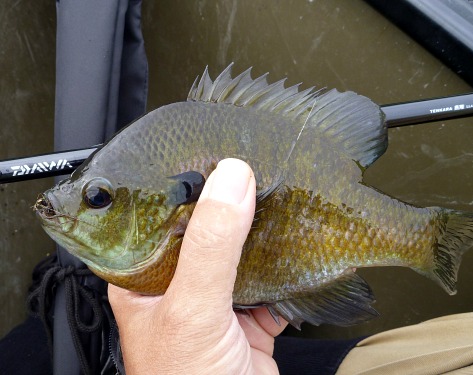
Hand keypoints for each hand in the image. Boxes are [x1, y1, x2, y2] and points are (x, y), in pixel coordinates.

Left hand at [108, 158, 287, 373]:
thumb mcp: (192, 306)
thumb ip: (211, 245)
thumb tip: (232, 179)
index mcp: (145, 276)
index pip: (157, 215)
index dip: (181, 182)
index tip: (207, 150)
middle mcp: (179, 284)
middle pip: (206, 230)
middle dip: (231, 204)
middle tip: (253, 166)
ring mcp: (216, 301)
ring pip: (241, 254)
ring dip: (262, 233)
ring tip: (278, 196)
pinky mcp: (249, 319)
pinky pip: (271, 283)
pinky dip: (287, 270)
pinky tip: (297, 249)